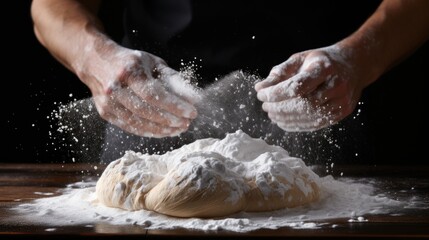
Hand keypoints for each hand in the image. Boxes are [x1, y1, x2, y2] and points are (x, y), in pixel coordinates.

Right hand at [77, 40, 198, 136]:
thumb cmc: (131, 62)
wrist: (96, 62)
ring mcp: (108, 102)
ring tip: (178, 129)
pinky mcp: (105, 112)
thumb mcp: (153, 63)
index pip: (154, 94)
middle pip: (146, 111)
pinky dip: (148, 132)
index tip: (191, 112)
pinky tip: (163, 131)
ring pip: (138, 122)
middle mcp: (116, 87)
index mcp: (129, 71)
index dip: (174, 106)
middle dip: (170, 120)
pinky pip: (130, 127)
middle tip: (187, 123)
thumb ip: (173, 79)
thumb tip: (194, 98)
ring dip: (161, 129)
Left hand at [255, 45, 363, 131]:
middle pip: (303, 104)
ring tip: (271, 114)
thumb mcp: (300, 59)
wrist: (353, 65)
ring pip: (308, 116)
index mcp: (325, 67)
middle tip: (265, 106)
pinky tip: (283, 121)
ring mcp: (341, 101)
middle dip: (279, 107)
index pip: (297, 86)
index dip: (276, 93)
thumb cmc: (320, 61)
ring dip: (285, 118)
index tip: (261, 94)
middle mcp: (337, 85)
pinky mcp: (341, 113)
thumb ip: (279, 72)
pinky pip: (315, 124)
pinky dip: (296, 125)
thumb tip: (260, 88)